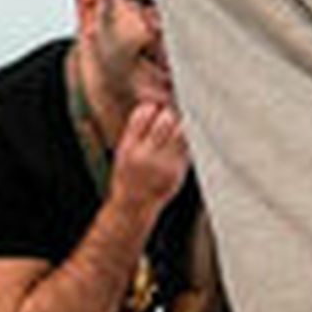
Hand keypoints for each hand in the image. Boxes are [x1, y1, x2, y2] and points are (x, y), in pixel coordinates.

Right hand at [109, 92, 189, 207]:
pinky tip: (185, 137)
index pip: (143, 114)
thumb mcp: (123, 152)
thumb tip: (151, 104)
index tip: (155, 107)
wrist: (133, 207)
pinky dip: (187, 138)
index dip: (152, 106)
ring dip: (181, 123)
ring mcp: (164, 164)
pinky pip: (188, 146)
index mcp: (128, 147)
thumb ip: (136, 130)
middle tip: (171, 113)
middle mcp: (146, 156)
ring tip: (180, 123)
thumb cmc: (128, 176)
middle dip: (170, 112)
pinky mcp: (179, 171)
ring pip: (181, 131)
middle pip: (166, 120)